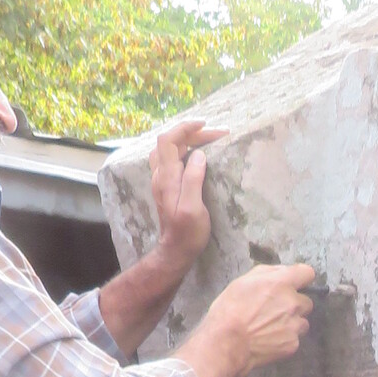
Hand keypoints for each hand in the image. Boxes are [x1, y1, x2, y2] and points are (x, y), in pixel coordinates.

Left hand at [148, 116, 225, 270]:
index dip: (185, 128)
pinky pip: (171, 159)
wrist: (176, 250)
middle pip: (170, 142)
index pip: (168, 140)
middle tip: (217, 136)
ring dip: (187, 140)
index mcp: (166, 177)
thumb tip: (198, 154)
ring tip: (207, 141)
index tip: (205, 126)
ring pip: (168, 150)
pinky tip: (195, 155)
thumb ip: (193, 179)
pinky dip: (183, 150)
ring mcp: (161, 180)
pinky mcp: (166, 186)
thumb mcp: (193, 208)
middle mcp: (160, 175)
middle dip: (192, 134)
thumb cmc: (187, 232)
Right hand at [207, 263, 315, 374]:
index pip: (308, 273)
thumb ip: (268, 273)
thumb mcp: (243, 281)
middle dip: (294, 306)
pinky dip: (285, 340)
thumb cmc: (230, 309)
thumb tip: (283, 272)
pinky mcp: (293, 344)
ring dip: (292, 323)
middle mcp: (293, 303)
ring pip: (302, 322)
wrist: (227, 342)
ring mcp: (295, 325)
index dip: (300, 279)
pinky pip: (295, 339)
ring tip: (272, 328)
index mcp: (282, 283)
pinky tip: (269, 341)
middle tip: (275, 312)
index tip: (294, 285)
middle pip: (306, 302)